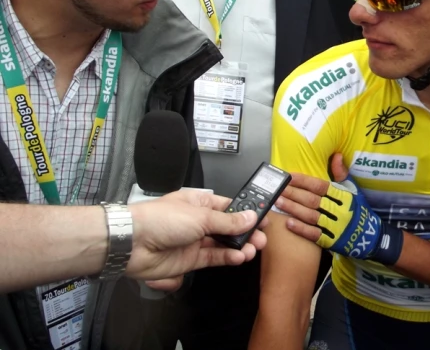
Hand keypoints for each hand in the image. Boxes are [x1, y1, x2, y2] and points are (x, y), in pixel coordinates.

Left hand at [125, 190, 267, 282]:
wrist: (133, 244)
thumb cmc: (159, 219)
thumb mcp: (200, 216)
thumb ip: (227, 221)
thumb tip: (249, 217)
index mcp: (199, 202)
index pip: (228, 206)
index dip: (246, 212)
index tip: (262, 217)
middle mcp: (198, 221)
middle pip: (228, 227)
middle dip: (246, 232)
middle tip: (262, 237)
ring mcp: (194, 241)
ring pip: (223, 244)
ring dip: (240, 246)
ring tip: (253, 249)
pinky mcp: (190, 260)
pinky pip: (214, 258)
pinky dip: (228, 258)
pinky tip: (239, 257)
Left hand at [277, 154, 402, 264]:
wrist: (370, 237)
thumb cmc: (358, 210)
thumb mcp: (354, 191)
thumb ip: (342, 174)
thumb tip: (336, 155)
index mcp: (343, 196)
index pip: (320, 186)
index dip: (304, 181)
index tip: (288, 176)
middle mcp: (339, 210)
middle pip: (313, 200)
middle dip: (294, 194)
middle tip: (278, 189)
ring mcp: (336, 226)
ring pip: (311, 216)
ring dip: (294, 209)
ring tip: (279, 202)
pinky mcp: (332, 241)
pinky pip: (314, 234)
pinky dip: (301, 229)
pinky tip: (288, 223)